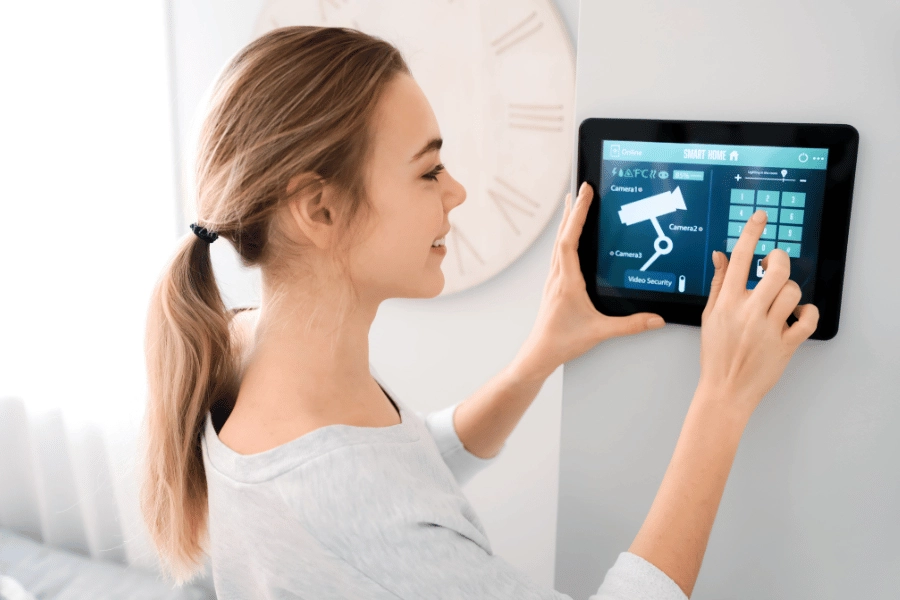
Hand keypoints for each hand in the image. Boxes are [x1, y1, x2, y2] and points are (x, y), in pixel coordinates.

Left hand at [514, 181, 664, 380]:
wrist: (539, 353)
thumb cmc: (562, 341)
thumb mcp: (600, 332)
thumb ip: (630, 325)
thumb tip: (656, 319)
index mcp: (567, 281)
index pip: (570, 239)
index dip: (578, 214)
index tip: (584, 193)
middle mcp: (557, 276)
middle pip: (562, 235)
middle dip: (573, 210)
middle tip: (580, 189)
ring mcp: (553, 280)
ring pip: (558, 243)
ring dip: (566, 222)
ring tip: (573, 205)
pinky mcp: (554, 286)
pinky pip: (558, 254)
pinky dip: (564, 238)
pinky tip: (568, 239)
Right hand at [698, 209, 818, 419]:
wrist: (725, 390)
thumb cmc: (716, 354)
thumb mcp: (709, 316)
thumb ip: (718, 284)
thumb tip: (721, 256)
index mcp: (726, 304)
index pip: (739, 259)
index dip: (751, 233)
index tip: (761, 216)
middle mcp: (747, 313)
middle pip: (775, 271)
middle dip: (780, 260)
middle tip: (775, 263)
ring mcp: (768, 329)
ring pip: (792, 292)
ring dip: (790, 291)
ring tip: (782, 300)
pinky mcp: (786, 344)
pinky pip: (808, 319)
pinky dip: (808, 313)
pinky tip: (798, 315)